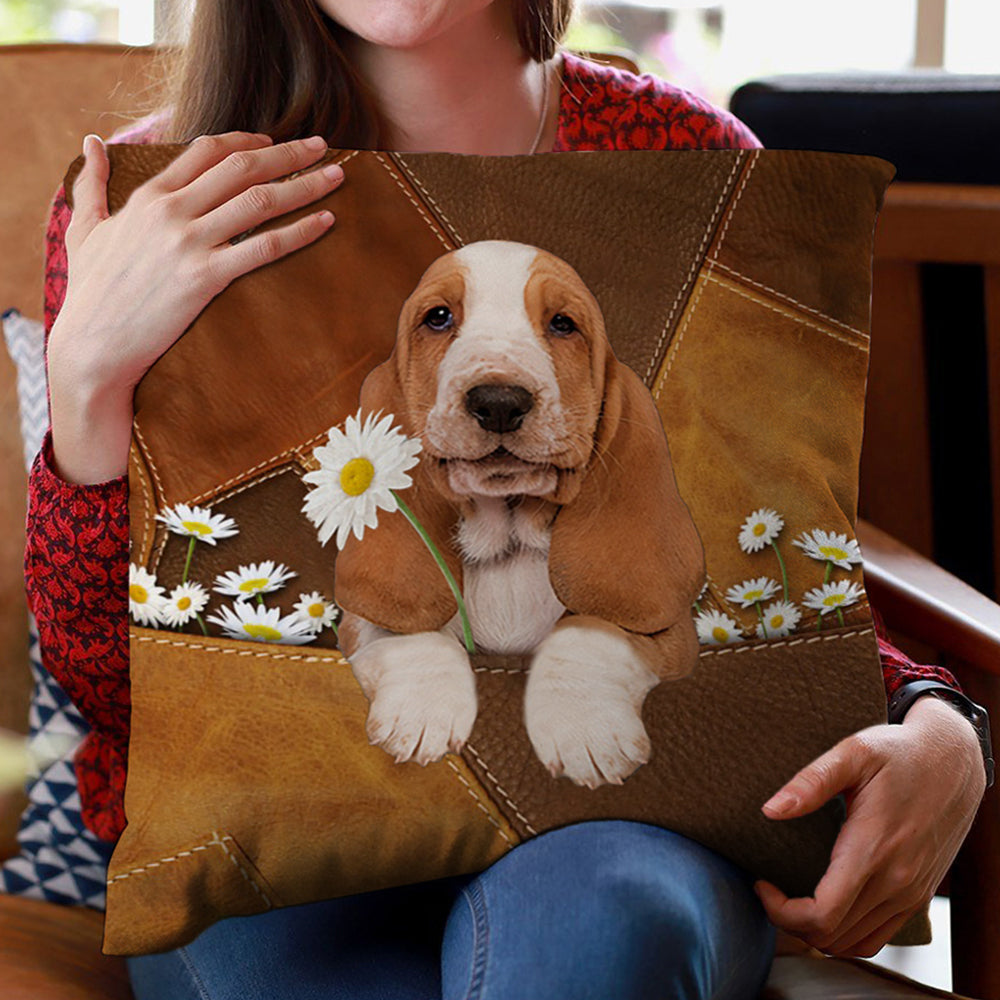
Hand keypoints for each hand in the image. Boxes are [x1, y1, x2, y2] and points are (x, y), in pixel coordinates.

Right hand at [50, 129, 344, 395]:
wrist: (93, 344)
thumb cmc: (91, 292)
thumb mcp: (83, 230)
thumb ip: (91, 184)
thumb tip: (91, 142)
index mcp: (149, 196)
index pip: (207, 150)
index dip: (247, 141)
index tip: (274, 142)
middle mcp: (172, 211)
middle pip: (242, 167)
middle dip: (288, 153)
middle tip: (322, 146)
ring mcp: (190, 243)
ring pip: (260, 200)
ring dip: (304, 184)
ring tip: (337, 176)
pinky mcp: (206, 277)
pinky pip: (265, 247)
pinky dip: (300, 231)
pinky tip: (326, 222)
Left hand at [753, 695, 986, 957]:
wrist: (953, 762)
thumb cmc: (899, 753)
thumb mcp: (853, 752)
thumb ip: (811, 782)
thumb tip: (771, 810)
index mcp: (873, 849)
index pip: (822, 914)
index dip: (781, 911)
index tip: (761, 883)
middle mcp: (895, 881)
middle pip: (832, 936)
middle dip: (789, 921)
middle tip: (768, 889)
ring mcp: (910, 893)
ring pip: (854, 943)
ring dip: (816, 932)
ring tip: (790, 898)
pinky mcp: (918, 895)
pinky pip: (877, 936)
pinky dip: (845, 935)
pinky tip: (824, 906)